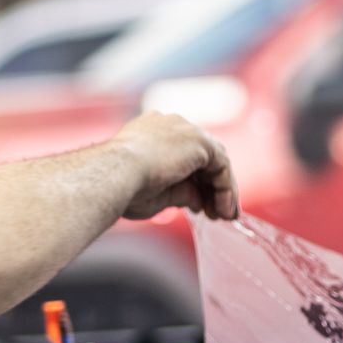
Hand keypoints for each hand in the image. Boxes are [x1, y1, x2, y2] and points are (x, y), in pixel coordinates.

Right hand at [113, 112, 237, 223]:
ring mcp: (185, 130)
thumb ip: (180, 193)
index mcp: (152, 133)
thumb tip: (198, 201)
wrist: (116, 174)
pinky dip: (226, 188)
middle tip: (217, 213)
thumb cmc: (123, 186)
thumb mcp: (156, 194)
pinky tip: (224, 209)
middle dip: (211, 187)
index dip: (195, 183)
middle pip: (202, 157)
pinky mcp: (199, 141)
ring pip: (215, 161)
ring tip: (224, 215)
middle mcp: (170, 126)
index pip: (183, 157)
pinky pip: (221, 165)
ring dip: (222, 190)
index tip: (200, 207)